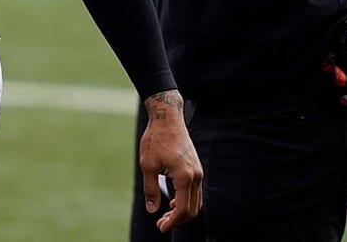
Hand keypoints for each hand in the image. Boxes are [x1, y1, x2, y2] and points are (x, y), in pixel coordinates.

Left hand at [139, 90, 202, 231]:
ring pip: (196, 202)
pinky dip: (186, 201)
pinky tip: (173, 204)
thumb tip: (152, 211)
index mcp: (185, 177)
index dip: (172, 222)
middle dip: (177, 220)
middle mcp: (196, 176)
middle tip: (161, 224)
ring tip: (166, 217)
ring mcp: (198, 172)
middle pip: (192, 209)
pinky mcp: (196, 168)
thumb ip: (150, 189)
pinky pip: (195, 192)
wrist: (167, 119)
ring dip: (183, 212)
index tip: (161, 227)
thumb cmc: (155, 140)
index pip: (182, 209)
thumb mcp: (147, 165)